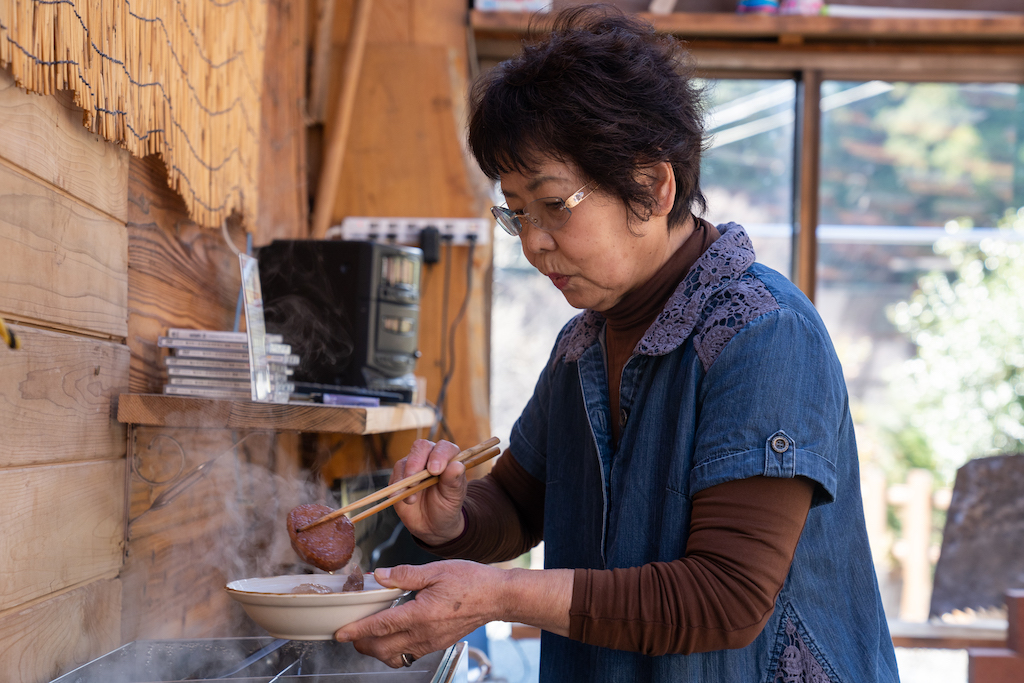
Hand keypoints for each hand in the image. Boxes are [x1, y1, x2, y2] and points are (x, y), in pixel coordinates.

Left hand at [335, 561, 503, 666]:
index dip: (358, 630)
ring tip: (369, 636)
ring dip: (378, 650)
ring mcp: (432, 642)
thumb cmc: (471, 581)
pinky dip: (395, 649)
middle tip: (351, 634)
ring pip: (396, 656)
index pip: (381, 626)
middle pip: (383, 649)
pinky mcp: (438, 644)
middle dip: (363, 644)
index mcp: (421, 614)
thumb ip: (404, 574)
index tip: (341, 633)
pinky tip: (394, 635)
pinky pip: (410, 654)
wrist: (497, 597)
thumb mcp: (436, 570)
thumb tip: (380, 575)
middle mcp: (425, 633)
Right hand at [390, 439, 466, 545]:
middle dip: (416, 462)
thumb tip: (457, 466)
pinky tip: (404, 499)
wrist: (432, 523)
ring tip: (412, 499)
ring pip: (404, 462)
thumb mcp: (454, 496)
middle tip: (415, 480)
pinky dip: (397, 487)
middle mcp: (429, 457)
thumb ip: (454, 480)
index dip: (439, 455)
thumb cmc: (447, 506)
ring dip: (406, 479)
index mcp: (448, 458)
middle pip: (421, 447)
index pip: (443, 447)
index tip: (435, 470)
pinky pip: (394, 476)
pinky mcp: (399, 477)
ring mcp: (413, 465)